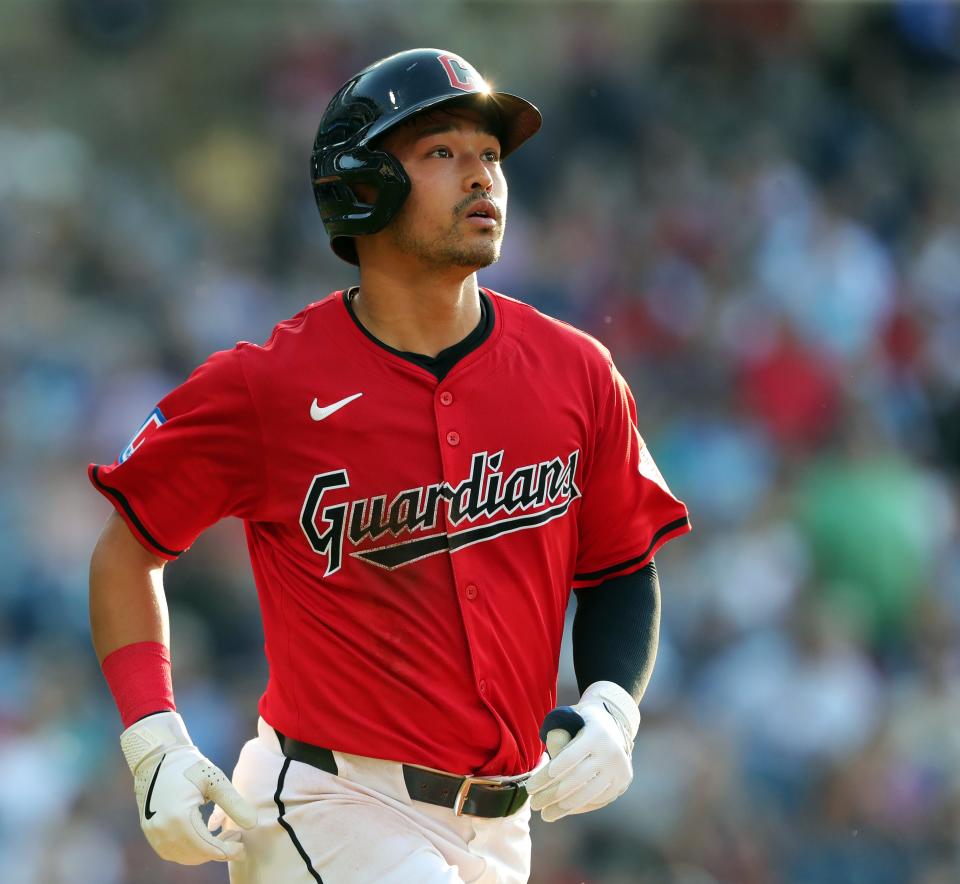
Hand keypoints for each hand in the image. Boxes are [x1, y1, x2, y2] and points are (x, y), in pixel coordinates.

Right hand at [120, 711, 257, 863]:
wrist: (157, 757)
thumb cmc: (189, 765)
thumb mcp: (215, 781)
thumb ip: (234, 804)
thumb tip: (253, 824)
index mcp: (180, 818)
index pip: (208, 849)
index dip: (229, 851)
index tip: (243, 847)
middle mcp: (163, 831)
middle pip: (196, 855)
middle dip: (218, 850)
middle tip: (234, 835)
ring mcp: (153, 832)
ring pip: (183, 856)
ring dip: (204, 851)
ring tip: (220, 835)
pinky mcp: (149, 831)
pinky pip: (171, 851)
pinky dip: (189, 849)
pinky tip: (202, 837)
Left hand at [526, 681, 639, 821]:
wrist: (616, 723)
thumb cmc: (583, 722)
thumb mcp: (571, 719)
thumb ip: (558, 736)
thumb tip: (545, 760)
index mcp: (597, 733)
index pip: (569, 757)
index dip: (549, 774)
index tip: (531, 787)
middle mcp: (611, 752)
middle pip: (577, 779)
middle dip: (551, 794)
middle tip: (533, 804)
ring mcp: (619, 768)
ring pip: (588, 794)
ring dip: (564, 807)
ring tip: (546, 814)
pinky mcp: (622, 782)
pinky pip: (598, 799)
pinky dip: (579, 806)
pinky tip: (563, 810)